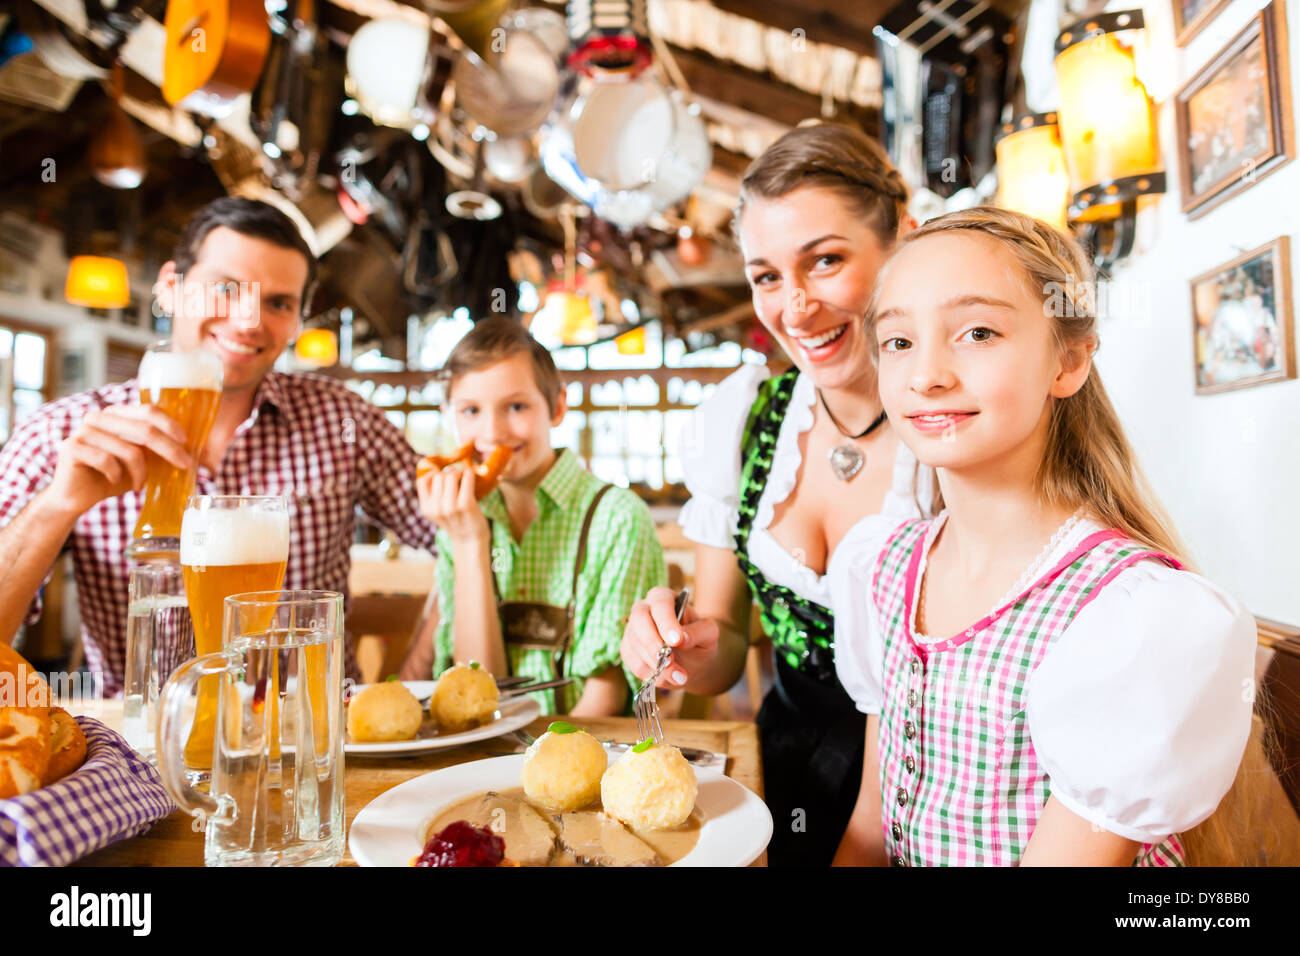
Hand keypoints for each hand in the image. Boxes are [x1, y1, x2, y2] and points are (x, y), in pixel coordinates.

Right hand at [46, 404, 190, 517]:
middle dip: (169, 449)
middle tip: (184, 465)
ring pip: (129, 449)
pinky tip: (115, 482)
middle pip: (144, 430)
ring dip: (141, 472)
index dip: (170, 425)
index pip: (148, 411)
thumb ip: (157, 450)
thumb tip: (194, 451)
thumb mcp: (140, 460)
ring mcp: (84, 430)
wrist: (76, 495)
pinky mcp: (72, 447)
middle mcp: (99, 417)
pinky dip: (117, 476)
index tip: (186, 442)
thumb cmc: (112, 476)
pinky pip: (106, 460)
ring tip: (140, 484)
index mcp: (117, 414)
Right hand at [417, 465, 489, 548]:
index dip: (432, 474)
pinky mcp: (466, 504)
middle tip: (456, 478)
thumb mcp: (437, 511)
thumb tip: (434, 468)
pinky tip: (470, 477)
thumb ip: (432, 495)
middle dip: (447, 473)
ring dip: (458, 472)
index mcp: (426, 509)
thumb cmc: (455, 520)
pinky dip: (469, 473)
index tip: (441, 476)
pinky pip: (467, 477)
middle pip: (438, 476)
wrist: (470, 539)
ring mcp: (450, 507)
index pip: (422, 481)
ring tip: (463, 478)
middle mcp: (436, 508)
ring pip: (450, 475)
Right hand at [620, 586, 718, 689]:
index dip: (666, 622)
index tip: (677, 641)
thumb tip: (682, 638)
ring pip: (634, 643)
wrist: (692, 661)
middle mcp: (643, 609)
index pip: (660, 603)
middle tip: (670, 661)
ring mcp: (632, 629)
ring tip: (679, 676)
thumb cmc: (700, 640)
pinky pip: (632, 662)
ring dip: (655, 663)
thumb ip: (698, 632)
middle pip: (639, 619)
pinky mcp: (627, 649)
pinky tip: (666, 676)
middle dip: (653, 642)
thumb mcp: (709, 634)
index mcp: (664, 598)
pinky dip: (649, 673)